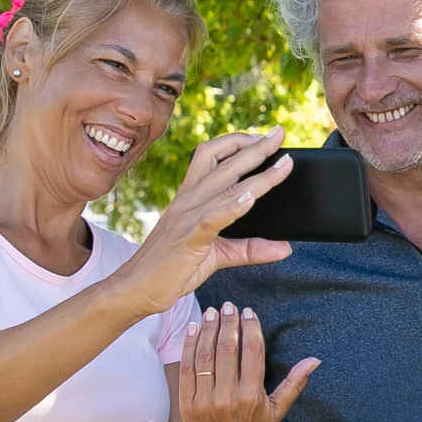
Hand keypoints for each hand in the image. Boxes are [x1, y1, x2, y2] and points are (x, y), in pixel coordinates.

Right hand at [117, 127, 297, 314]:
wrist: (137, 288)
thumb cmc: (172, 268)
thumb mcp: (217, 255)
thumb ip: (250, 249)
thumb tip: (285, 248)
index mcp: (191, 198)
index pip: (211, 156)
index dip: (237, 142)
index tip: (263, 136)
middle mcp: (189, 201)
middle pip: (225, 164)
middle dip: (256, 147)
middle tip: (280, 133)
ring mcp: (188, 218)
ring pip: (227, 188)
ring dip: (258, 175)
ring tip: (282, 164)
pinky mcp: (188, 239)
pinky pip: (212, 218)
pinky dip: (232, 208)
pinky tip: (250, 199)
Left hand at [180, 302, 318, 421]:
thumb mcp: (277, 411)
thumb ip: (294, 383)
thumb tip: (315, 360)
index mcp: (252, 396)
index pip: (253, 352)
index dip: (251, 328)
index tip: (249, 312)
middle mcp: (228, 397)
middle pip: (228, 349)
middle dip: (229, 323)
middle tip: (229, 305)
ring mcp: (205, 401)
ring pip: (206, 356)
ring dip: (209, 330)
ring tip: (213, 312)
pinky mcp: (187, 405)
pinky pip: (188, 370)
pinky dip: (190, 347)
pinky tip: (195, 330)